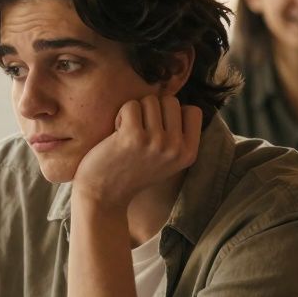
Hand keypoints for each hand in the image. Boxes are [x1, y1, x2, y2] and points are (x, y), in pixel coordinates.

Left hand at [74, 95, 201, 210]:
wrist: (104, 195)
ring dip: (135, 113)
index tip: (158, 129)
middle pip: (171, 102)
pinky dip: (121, 115)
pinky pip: (131, 105)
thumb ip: (178, 136)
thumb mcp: (167, 160)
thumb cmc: (133, 172)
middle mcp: (176, 148)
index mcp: (188, 153)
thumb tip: (180, 100)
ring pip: (150, 101)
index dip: (172, 114)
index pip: (193, 111)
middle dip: (152, 110)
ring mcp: (156, 142)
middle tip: (140, 131)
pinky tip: (117, 134)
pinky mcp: (133, 136)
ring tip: (128, 134)